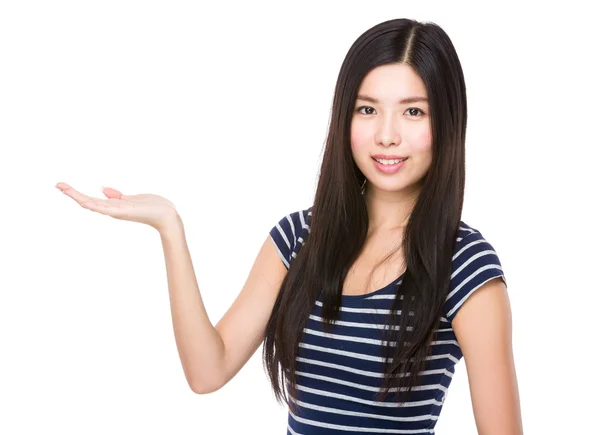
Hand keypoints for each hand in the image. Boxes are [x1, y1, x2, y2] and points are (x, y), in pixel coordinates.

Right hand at [55, 182, 180, 232]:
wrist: (167, 215)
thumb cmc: (152, 207)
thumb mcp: (132, 198)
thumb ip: (117, 196)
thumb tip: (102, 189)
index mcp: (114, 206)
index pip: (91, 200)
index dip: (77, 193)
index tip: (63, 186)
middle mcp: (112, 210)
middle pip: (87, 202)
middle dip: (72, 193)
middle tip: (57, 184)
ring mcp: (117, 211)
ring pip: (92, 204)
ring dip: (77, 196)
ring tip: (63, 188)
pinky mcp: (124, 211)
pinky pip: (105, 208)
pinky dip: (94, 205)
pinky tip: (83, 201)